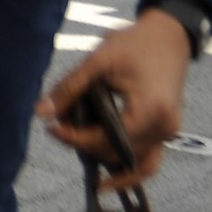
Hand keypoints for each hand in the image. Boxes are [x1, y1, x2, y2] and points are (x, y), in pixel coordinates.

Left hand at [39, 10, 191, 192]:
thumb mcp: (98, 61)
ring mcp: (169, 132)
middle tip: (61, 128)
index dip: (75, 138)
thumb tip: (42, 112)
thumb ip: (70, 88)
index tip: (52, 128)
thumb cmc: (135, 43)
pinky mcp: (167, 131)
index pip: (106, 139)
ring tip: (79, 149)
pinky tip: (108, 176)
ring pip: (135, 164)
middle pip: (117, 153)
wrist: (169, 35)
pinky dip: (130, 169)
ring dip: (105, 160)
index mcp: (149, 111)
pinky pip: (150, 160)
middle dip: (86, 145)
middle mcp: (163, 128)